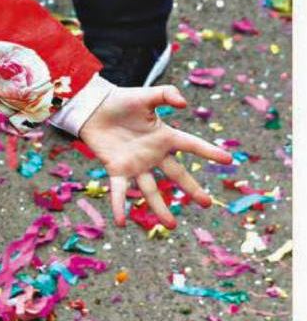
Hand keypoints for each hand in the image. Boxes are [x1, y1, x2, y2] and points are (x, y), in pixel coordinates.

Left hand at [78, 85, 232, 227]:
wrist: (92, 107)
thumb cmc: (120, 101)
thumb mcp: (146, 95)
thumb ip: (166, 95)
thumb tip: (184, 104)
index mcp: (164, 137)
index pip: (192, 145)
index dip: (209, 152)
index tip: (228, 160)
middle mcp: (153, 154)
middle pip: (176, 175)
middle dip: (192, 189)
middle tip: (207, 203)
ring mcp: (135, 164)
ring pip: (151, 190)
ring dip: (160, 207)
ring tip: (171, 226)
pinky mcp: (116, 168)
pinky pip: (119, 190)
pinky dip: (119, 205)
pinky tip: (120, 222)